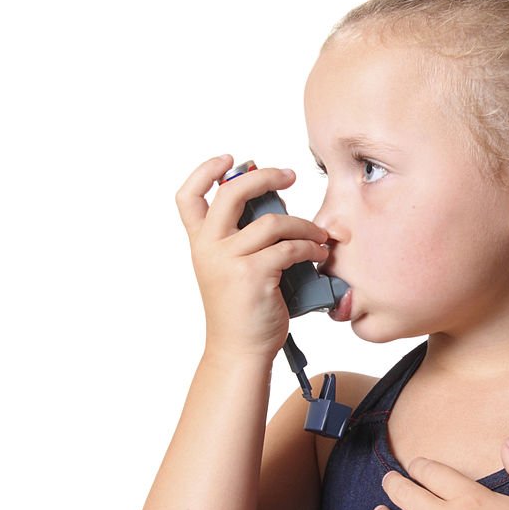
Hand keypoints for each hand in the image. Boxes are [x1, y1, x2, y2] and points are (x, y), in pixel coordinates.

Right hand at [175, 155, 330, 360]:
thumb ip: (241, 239)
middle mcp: (209, 248)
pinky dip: (310, 247)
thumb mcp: (230, 269)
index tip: (230, 160)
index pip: (188, 197)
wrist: (240, 350)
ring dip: (304, 225)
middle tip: (290, 175)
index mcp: (200, 244)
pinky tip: (319, 253)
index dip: (205, 172)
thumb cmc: (242, 310)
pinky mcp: (253, 275)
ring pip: (272, 222)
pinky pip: (289, 248)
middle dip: (265, 177)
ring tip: (320, 235)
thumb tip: (275, 207)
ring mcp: (229, 260)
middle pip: (232, 194)